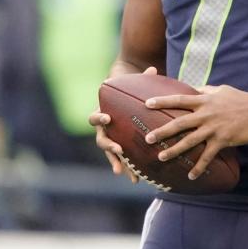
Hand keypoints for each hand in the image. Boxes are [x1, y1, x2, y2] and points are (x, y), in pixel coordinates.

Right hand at [88, 66, 158, 182]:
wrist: (125, 98)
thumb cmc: (128, 89)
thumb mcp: (133, 83)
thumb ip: (141, 78)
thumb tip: (152, 69)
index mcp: (103, 113)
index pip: (95, 118)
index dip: (99, 119)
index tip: (107, 119)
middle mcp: (104, 129)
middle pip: (101, 140)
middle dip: (109, 146)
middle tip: (119, 150)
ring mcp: (111, 139)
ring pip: (110, 154)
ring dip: (116, 163)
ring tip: (123, 172)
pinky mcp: (120, 146)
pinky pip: (122, 160)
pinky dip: (128, 169)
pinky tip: (136, 179)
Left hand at [143, 85, 247, 178]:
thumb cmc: (241, 98)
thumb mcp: (221, 90)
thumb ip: (205, 91)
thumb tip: (193, 90)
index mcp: (204, 101)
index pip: (179, 100)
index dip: (162, 101)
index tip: (147, 104)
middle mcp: (206, 115)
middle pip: (179, 123)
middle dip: (162, 131)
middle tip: (147, 138)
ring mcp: (214, 129)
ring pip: (190, 141)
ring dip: (174, 150)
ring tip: (161, 157)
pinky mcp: (223, 140)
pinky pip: (208, 156)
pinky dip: (199, 167)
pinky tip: (191, 176)